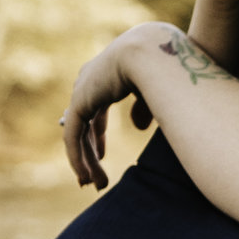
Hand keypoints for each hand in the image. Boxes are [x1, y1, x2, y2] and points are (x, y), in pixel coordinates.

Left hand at [61, 32, 153, 190]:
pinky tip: (85, 177)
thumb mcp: (155, 92)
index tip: (101, 157)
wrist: (155, 53)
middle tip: (90, 178)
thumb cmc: (166, 67)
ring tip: (94, 185)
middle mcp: (90, 81)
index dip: (96, 135)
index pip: (94, 110)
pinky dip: (78, 159)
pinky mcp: (79, 103)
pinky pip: (73, 138)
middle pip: (84, 124)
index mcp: (107, 75)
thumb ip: (144, 109)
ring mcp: (82, 91)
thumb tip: (137, 127)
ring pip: (78, 135)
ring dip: (86, 163)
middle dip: (88, 152)